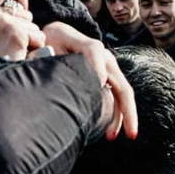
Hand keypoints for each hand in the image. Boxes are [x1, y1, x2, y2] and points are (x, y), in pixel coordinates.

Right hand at [0, 0, 45, 60]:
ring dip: (29, 39)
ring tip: (15, 51)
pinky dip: (35, 47)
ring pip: (32, 25)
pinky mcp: (16, 33)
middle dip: (26, 26)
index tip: (21, 7)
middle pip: (23, 10)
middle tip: (14, 41)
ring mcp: (3, 23)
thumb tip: (16, 7)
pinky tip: (21, 54)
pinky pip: (38, 36)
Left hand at [42, 21, 137, 140]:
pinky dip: (117, 114)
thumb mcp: (46, 46)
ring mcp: (109, 68)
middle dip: (126, 110)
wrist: (56, 36)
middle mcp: (105, 58)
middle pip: (122, 84)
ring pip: (123, 93)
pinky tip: (111, 132)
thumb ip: (49, 57)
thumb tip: (60, 78)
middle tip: (128, 134)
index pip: (95, 55)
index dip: (95, 72)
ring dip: (123, 117)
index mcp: (88, 46)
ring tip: (112, 137)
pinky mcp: (108, 76)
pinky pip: (118, 95)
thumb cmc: (49, 42)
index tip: (95, 91)